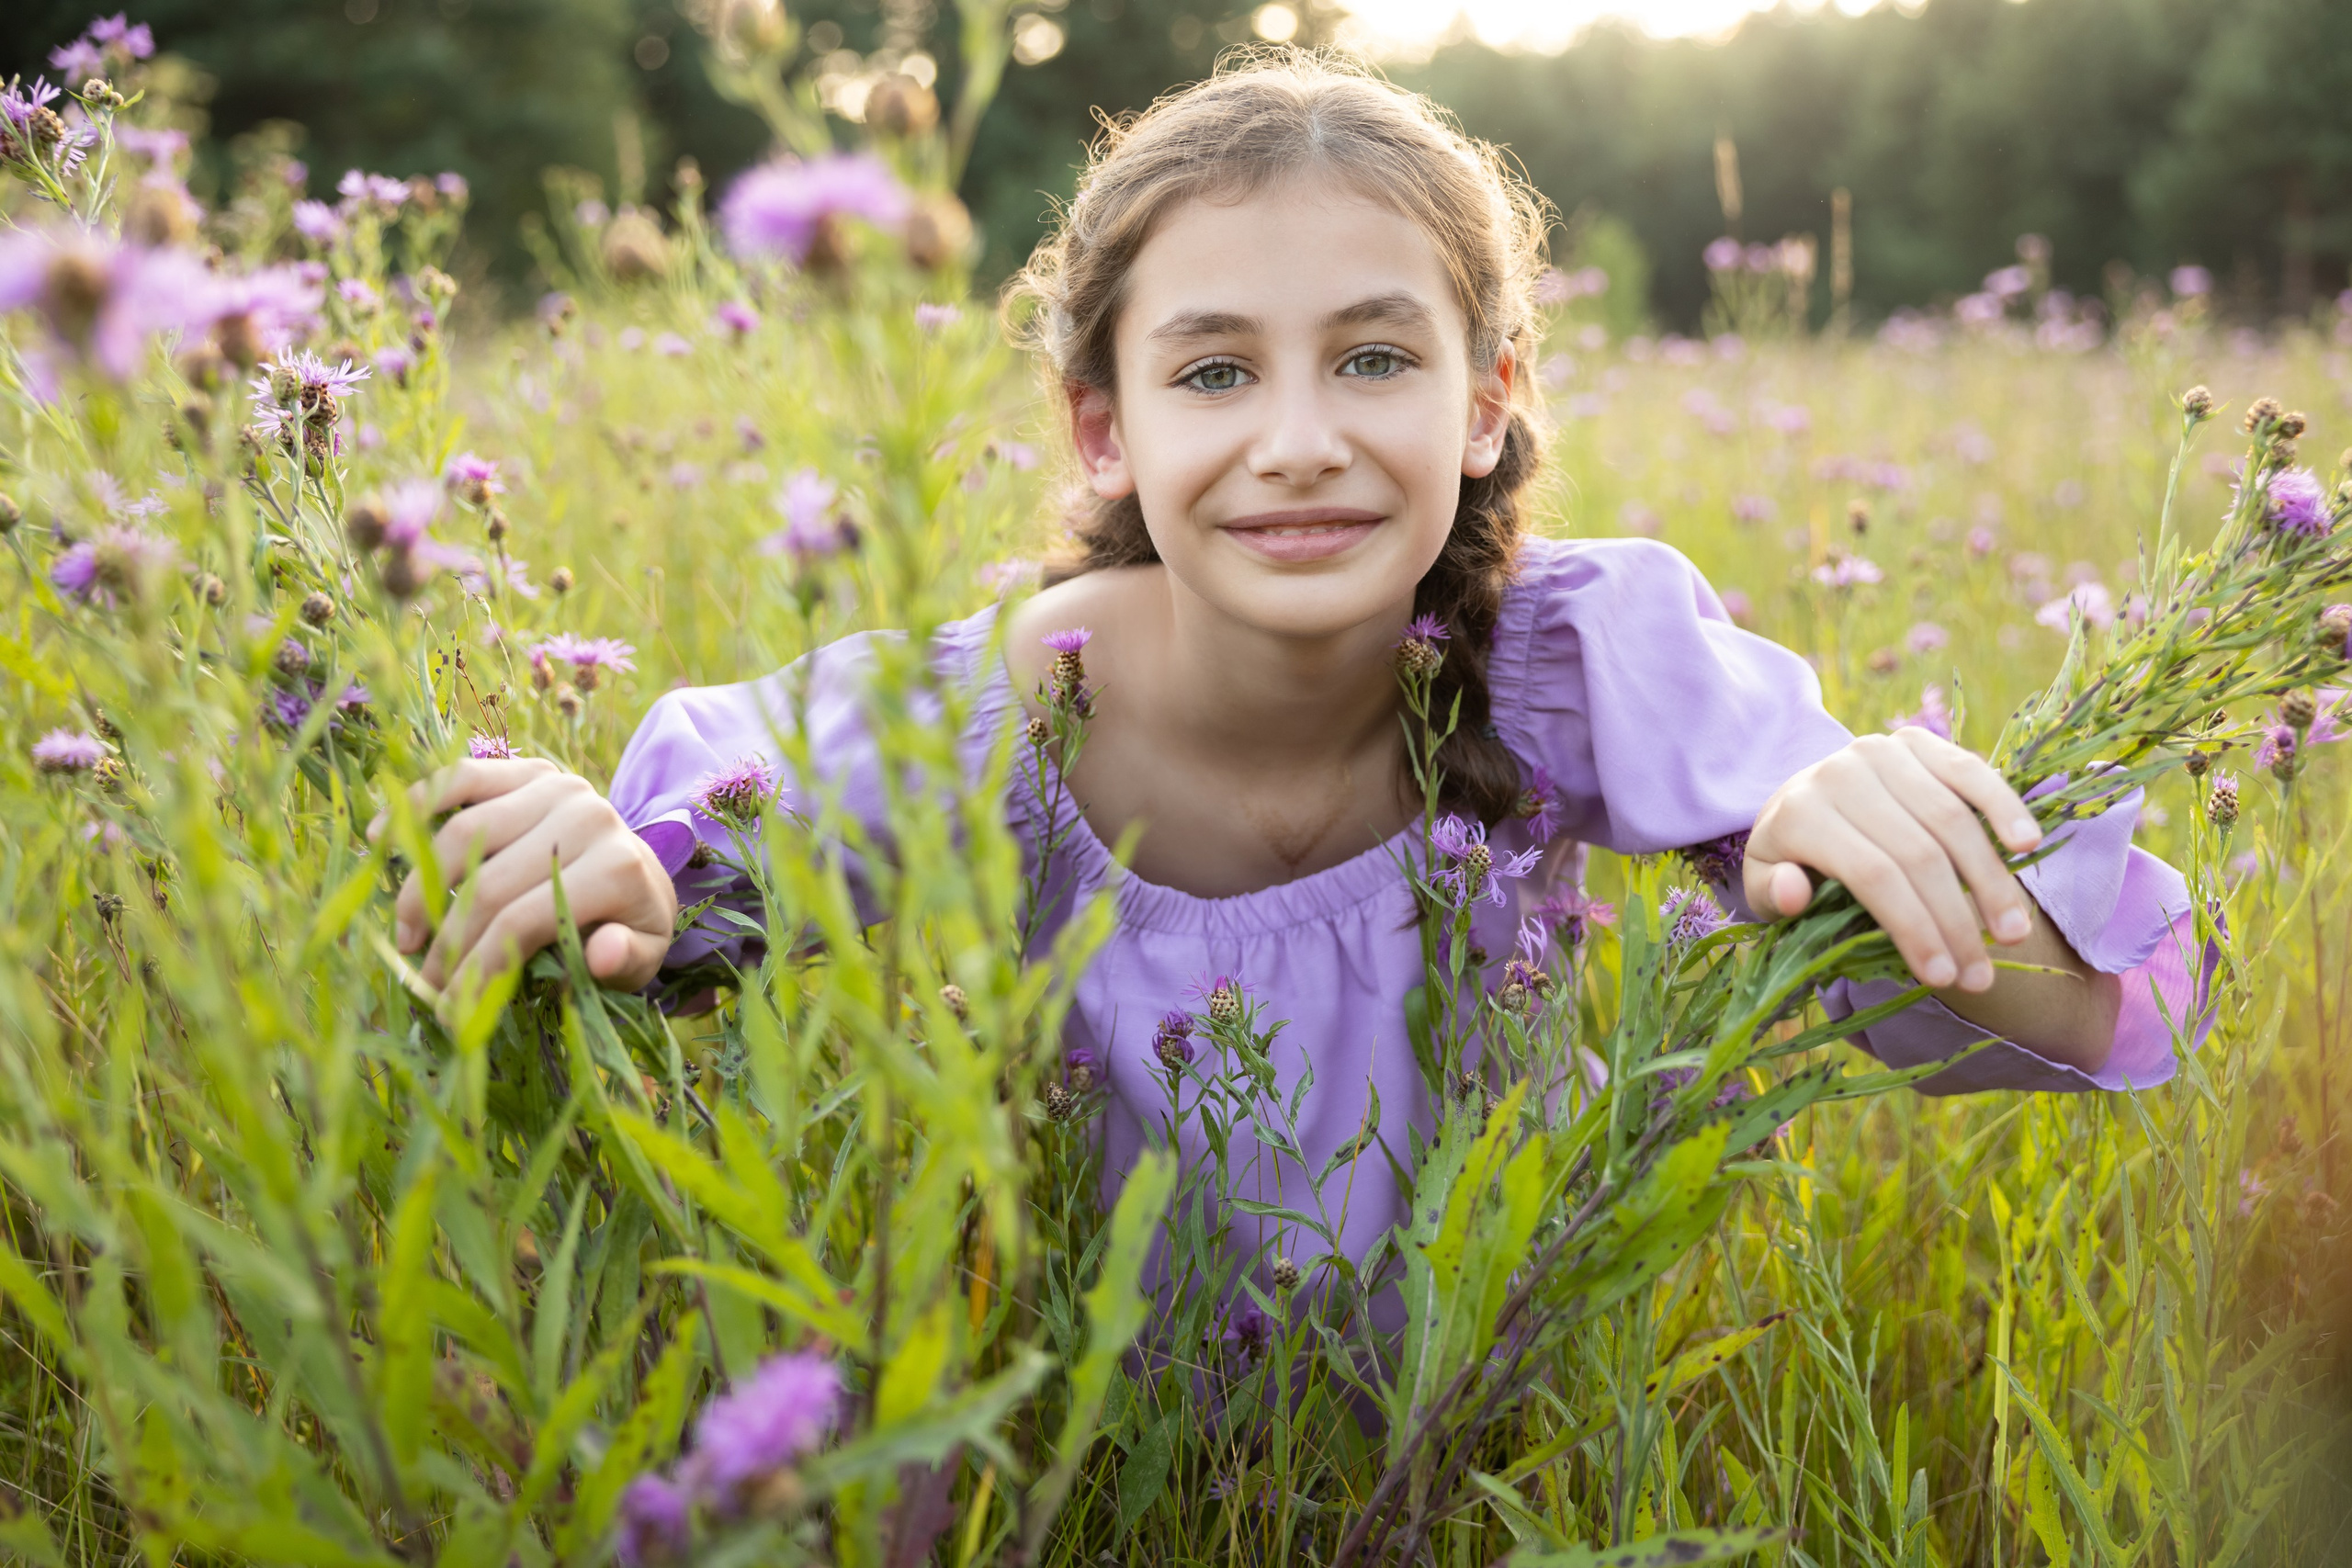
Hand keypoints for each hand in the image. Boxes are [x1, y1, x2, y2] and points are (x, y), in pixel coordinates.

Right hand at [364, 757, 679, 1003]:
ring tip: (406, 937)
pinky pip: (463, 778)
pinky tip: (381, 837)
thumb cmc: (630, 923)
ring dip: (420, 889)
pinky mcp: (529, 768)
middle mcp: (587, 817)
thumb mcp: (644, 954)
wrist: (641, 870)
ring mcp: (555, 786)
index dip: (478, 968)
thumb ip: (625, 958)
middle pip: (488, 885)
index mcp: (616, 867)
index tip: (450, 1010)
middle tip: (424, 982)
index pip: (524, 922)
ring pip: (462, 835)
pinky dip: (418, 804)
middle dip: (448, 943)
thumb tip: (603, 955)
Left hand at [1741, 729, 2043, 993]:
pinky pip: (1969, 772)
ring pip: (1952, 820)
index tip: (1941, 978)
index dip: (1914, 928)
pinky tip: (2028, 846)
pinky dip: (2003, 806)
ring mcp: (1882, 752)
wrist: (1802, 798)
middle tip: (1982, 975)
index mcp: (1800, 813)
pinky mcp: (1917, 741)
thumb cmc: (1791, 857)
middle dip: (1956, 921)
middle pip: (1918, 854)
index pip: (1872, 876)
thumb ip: (1772, 894)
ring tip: (2013, 934)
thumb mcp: (1762, 885)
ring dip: (1991, 881)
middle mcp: (1841, 774)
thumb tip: (1794, 892)